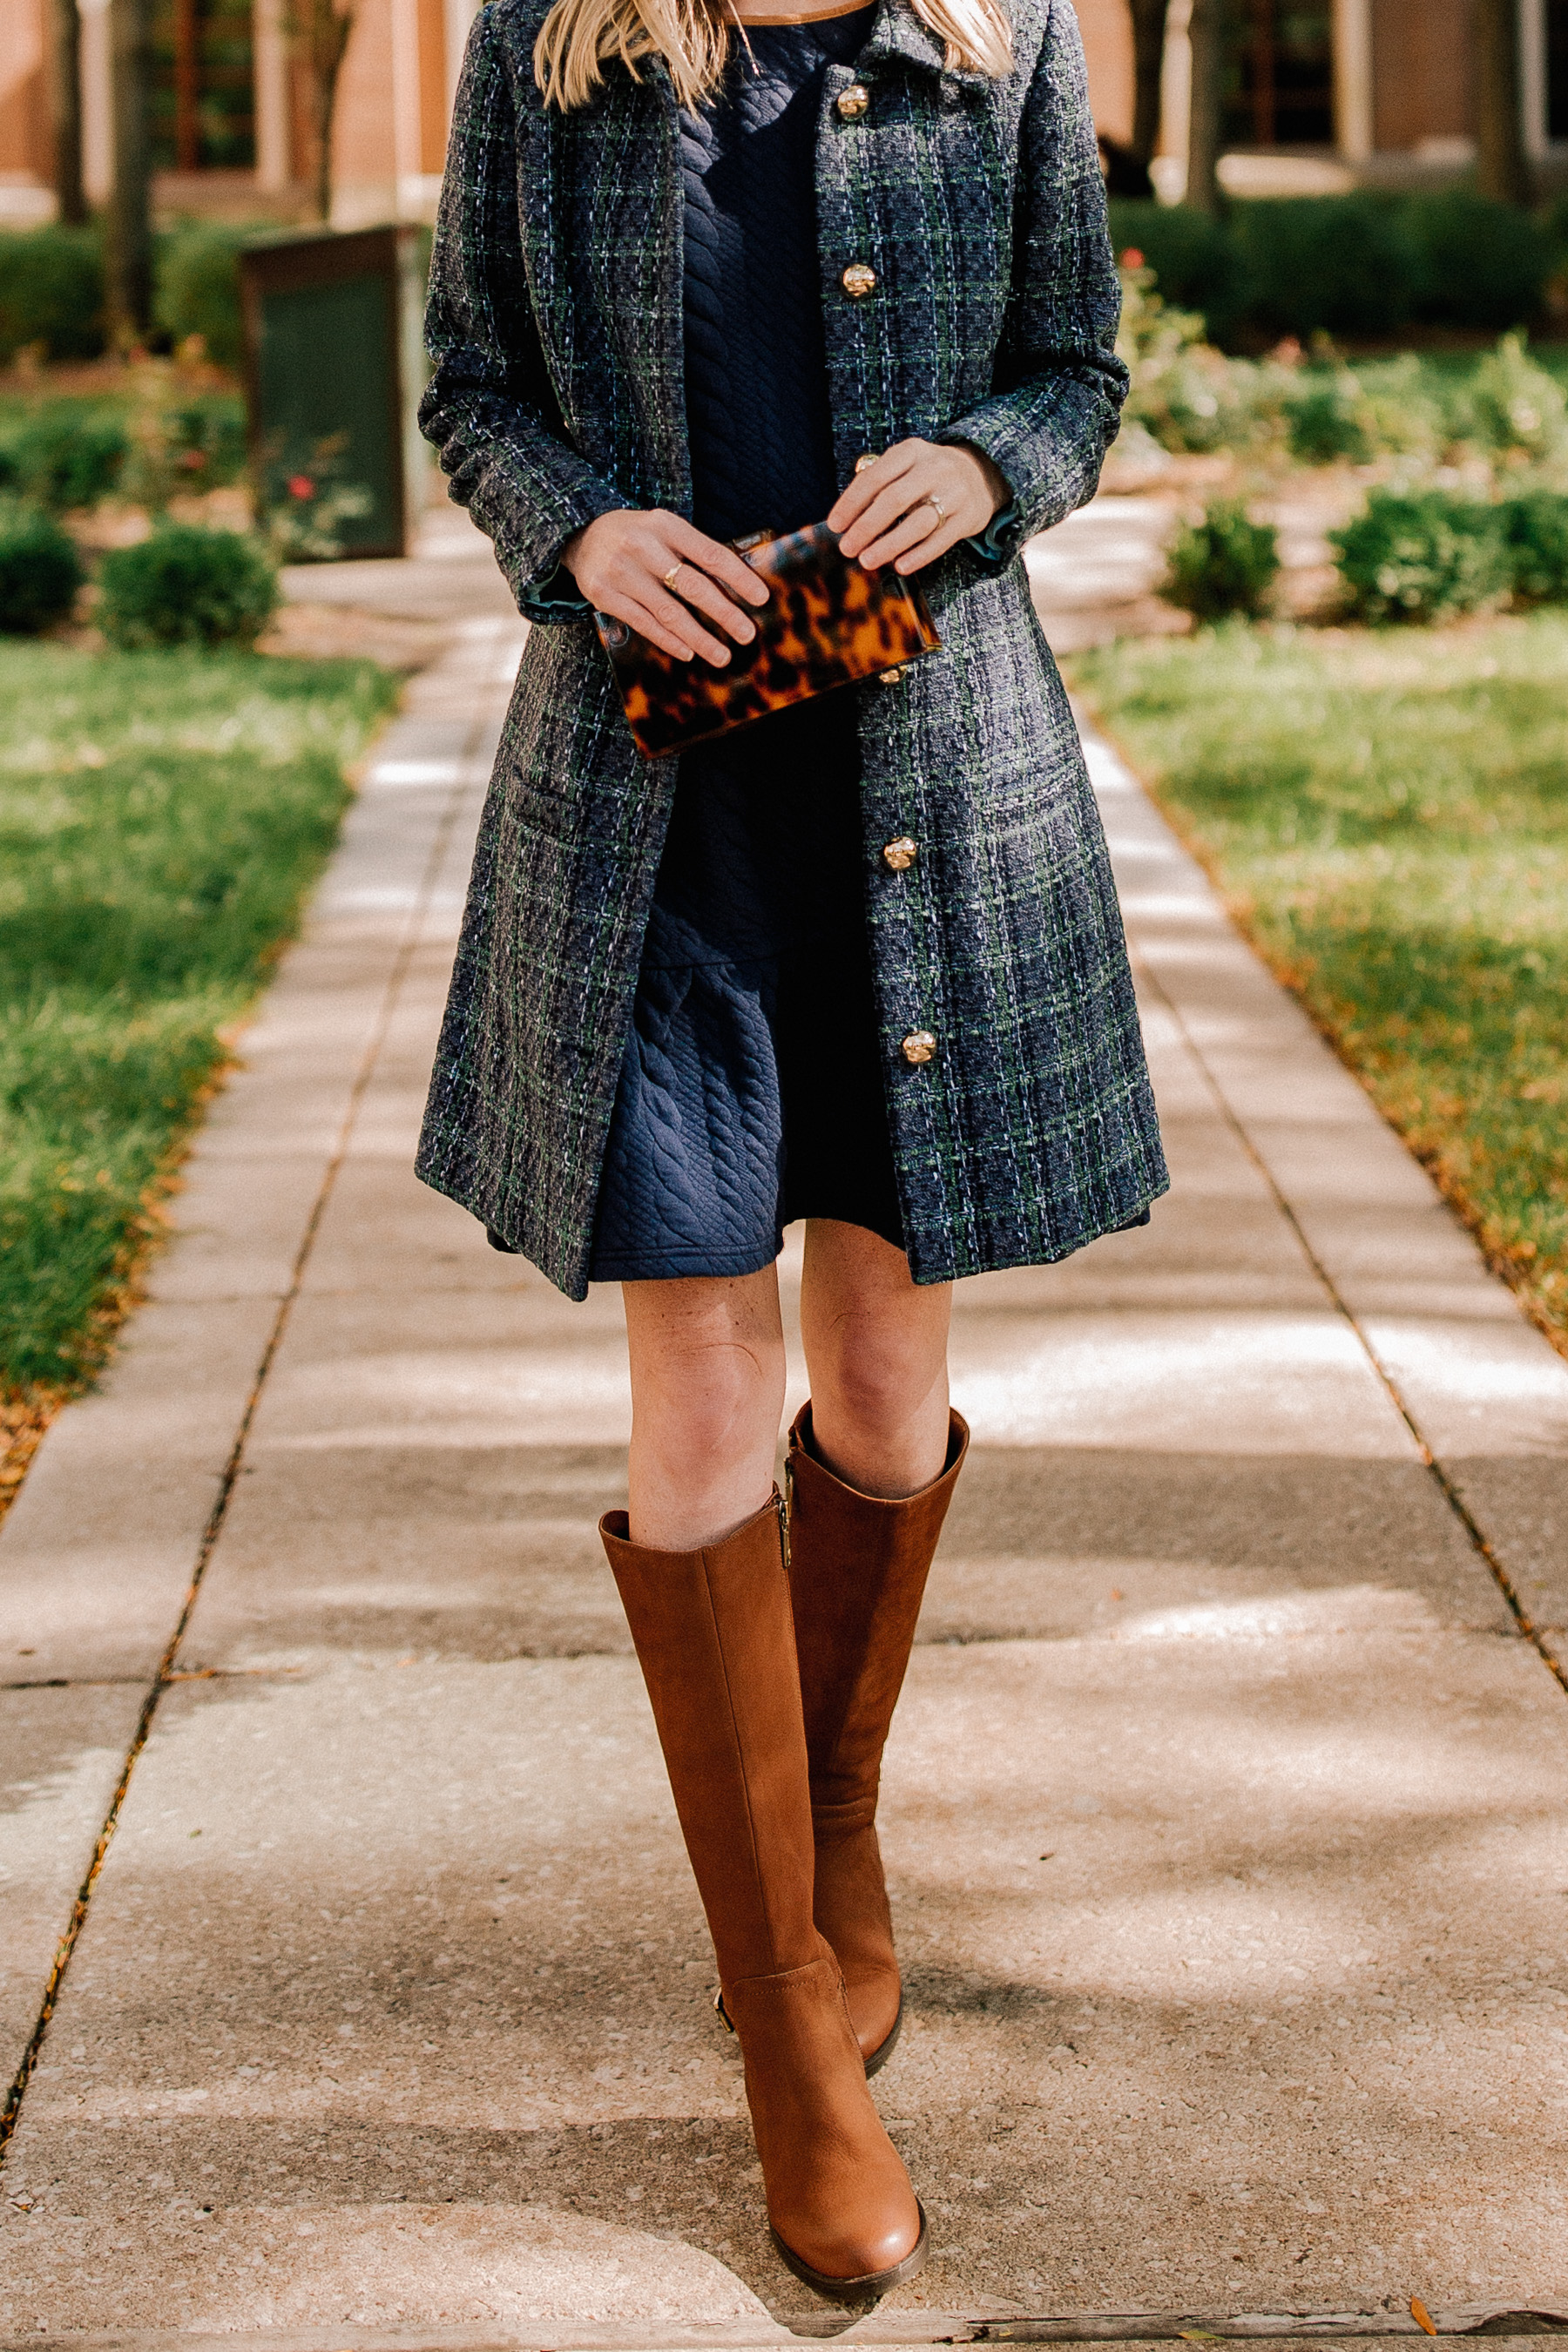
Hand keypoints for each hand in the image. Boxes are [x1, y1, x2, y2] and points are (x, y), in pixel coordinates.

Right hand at [560, 508, 768, 665]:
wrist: (580, 533)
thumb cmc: (637, 536)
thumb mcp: (664, 530)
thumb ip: (694, 552)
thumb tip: (737, 585)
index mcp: (665, 525)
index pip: (711, 554)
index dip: (739, 577)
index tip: (761, 598)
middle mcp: (642, 546)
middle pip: (692, 586)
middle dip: (724, 613)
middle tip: (747, 634)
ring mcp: (620, 571)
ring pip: (669, 612)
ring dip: (699, 638)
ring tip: (721, 655)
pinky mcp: (603, 594)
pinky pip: (643, 623)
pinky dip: (668, 640)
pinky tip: (687, 652)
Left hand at [827, 438, 1010, 573]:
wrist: (982, 473)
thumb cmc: (928, 475)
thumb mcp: (905, 465)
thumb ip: (878, 483)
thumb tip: (846, 519)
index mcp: (912, 451)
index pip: (875, 477)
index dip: (851, 503)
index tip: (835, 526)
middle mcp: (934, 469)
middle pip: (894, 500)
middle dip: (866, 527)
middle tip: (847, 548)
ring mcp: (954, 493)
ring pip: (917, 523)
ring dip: (889, 545)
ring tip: (867, 561)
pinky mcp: (968, 517)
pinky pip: (940, 540)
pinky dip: (919, 555)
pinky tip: (900, 566)